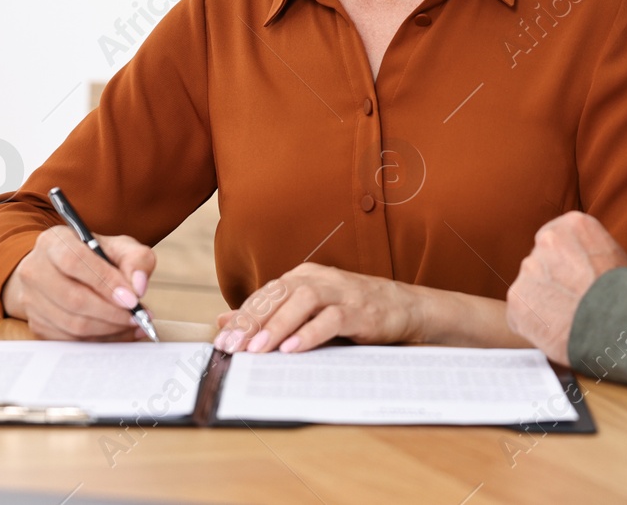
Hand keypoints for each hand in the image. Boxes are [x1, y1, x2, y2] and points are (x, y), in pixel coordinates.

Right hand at [1, 226, 155, 341]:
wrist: (65, 270)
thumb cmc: (95, 256)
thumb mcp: (120, 247)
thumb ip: (136, 259)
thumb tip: (138, 287)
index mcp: (53, 242)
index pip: (75, 262)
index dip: (105, 282)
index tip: (132, 299)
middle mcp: (34, 270)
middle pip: (72, 298)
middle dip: (111, 312)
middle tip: (138, 316)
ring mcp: (31, 299)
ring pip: (71, 323)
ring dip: (108, 329)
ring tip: (133, 324)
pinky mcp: (36, 323)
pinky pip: (69, 339)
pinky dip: (99, 340)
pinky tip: (119, 332)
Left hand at [213, 264, 422, 353]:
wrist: (403, 307)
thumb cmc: (351, 311)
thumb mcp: (307, 310)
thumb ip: (267, 314)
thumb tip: (223, 321)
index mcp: (303, 276)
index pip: (266, 294)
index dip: (242, 317)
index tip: (223, 341)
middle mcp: (320, 279)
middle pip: (279, 294)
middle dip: (253, 321)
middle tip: (233, 346)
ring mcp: (341, 293)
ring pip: (303, 301)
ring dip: (278, 326)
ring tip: (258, 349)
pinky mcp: (360, 310)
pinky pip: (332, 319)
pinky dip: (310, 333)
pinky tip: (293, 349)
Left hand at [506, 211, 626, 363]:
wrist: (621, 324)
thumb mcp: (615, 256)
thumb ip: (589, 253)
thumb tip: (583, 265)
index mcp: (572, 224)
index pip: (556, 239)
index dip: (564, 263)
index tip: (573, 279)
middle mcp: (546, 240)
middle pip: (540, 262)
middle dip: (551, 281)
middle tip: (570, 302)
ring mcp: (529, 269)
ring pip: (529, 288)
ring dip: (542, 303)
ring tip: (566, 320)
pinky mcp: (516, 300)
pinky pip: (520, 314)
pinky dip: (533, 326)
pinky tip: (555, 333)